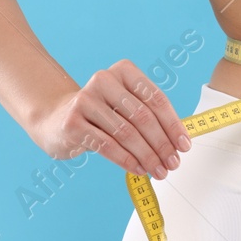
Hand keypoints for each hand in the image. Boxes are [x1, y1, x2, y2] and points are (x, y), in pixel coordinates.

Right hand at [26, 60, 192, 178]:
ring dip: (147, 155)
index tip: (184, 145)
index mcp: (123, 71)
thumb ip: (149, 115)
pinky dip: (127, 160)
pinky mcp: (73, 123)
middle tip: (173, 163)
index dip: (173, 124)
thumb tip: (180, 140)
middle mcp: (104, 80)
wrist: (56, 118)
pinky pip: (107, 145)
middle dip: (162, 143)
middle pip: (142, 116)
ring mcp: (86, 100)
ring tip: (159, 170)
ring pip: (126, 133)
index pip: (156, 98)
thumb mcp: (125, 104)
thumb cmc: (101, 113)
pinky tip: (139, 169)